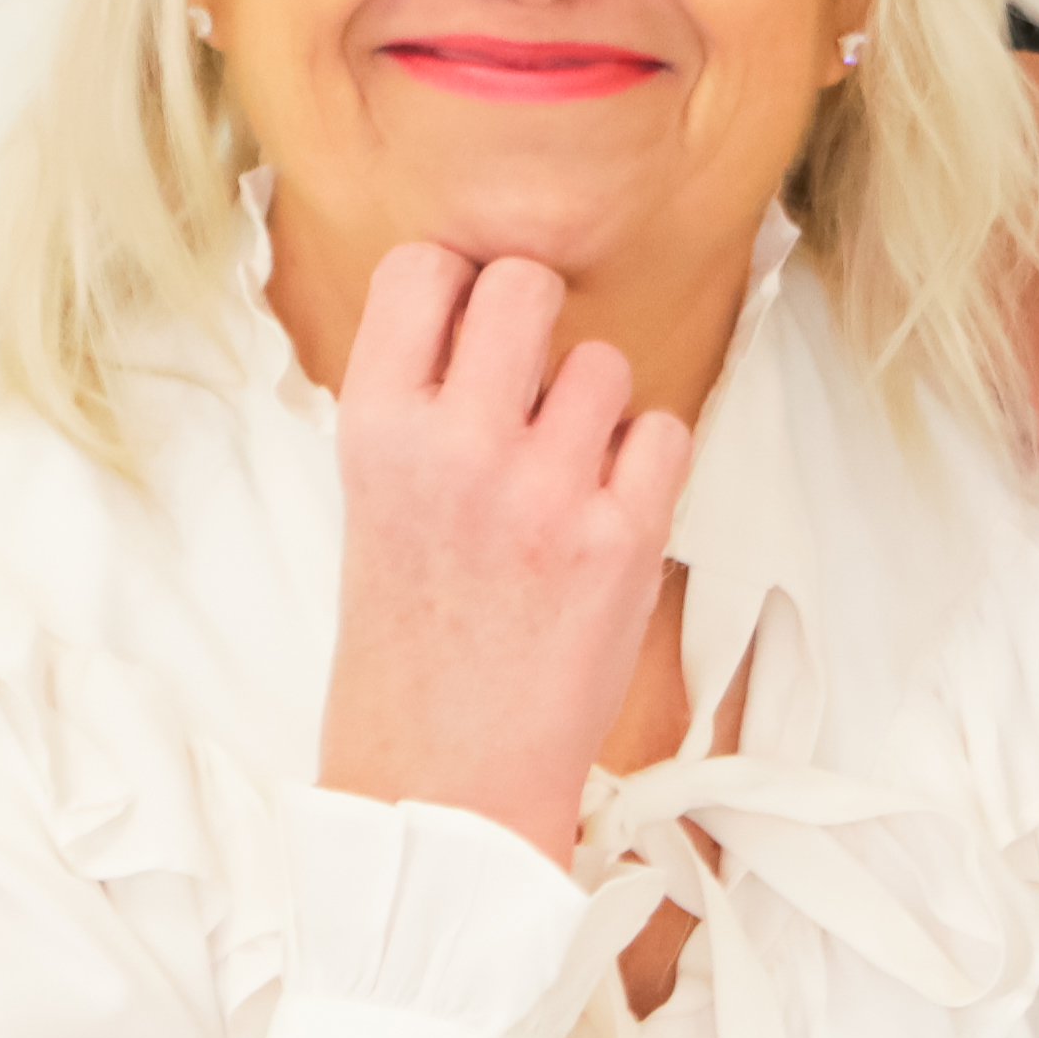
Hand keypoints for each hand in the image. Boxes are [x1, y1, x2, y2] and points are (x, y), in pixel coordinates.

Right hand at [317, 244, 695, 853]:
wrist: (444, 772)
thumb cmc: (411, 635)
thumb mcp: (374, 497)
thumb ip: (423, 400)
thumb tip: (485, 302)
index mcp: (375, 428)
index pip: (424, 265)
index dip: (458, 285)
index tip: (467, 328)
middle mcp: (456, 445)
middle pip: (527, 283)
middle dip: (537, 321)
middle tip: (528, 385)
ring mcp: (544, 489)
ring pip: (606, 361)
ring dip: (595, 405)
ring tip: (561, 473)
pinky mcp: (621, 538)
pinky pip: (665, 432)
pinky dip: (645, 465)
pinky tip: (604, 512)